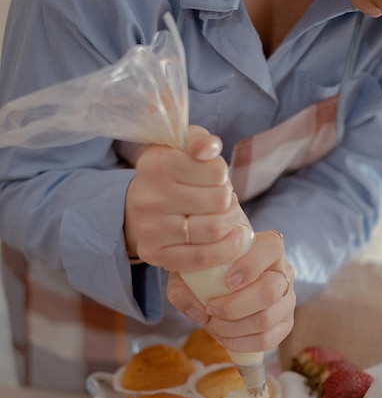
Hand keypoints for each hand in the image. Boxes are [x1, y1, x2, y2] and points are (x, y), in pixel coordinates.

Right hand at [123, 125, 243, 270]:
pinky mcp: (155, 255)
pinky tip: (230, 239)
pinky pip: (202, 257)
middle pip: (219, 202)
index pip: (216, 172)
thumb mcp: (180, 147)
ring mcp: (151, 229)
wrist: (135, 208)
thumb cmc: (168, 174)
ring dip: (230, 224)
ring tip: (225, 217)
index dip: (223, 176)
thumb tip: (209, 149)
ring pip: (214, 230)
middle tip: (222, 201)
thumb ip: (200, 140)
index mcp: (157, 165)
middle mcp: (150, 198)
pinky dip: (225, 249)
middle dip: (229, 201)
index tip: (216, 179)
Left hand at [167, 230, 294, 352]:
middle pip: (270, 291)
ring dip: (234, 328)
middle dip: (235, 307)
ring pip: (268, 318)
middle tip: (211, 309)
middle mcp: (284, 270)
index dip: (250, 266)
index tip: (227, 282)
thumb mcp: (188, 271)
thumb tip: (199, 311)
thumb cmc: (207, 271)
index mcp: (268, 246)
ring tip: (214, 325)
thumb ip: (183, 287)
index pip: (271, 248)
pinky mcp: (285, 323)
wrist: (216, 287)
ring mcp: (288, 298)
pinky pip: (270, 339)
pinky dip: (243, 343)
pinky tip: (225, 338)